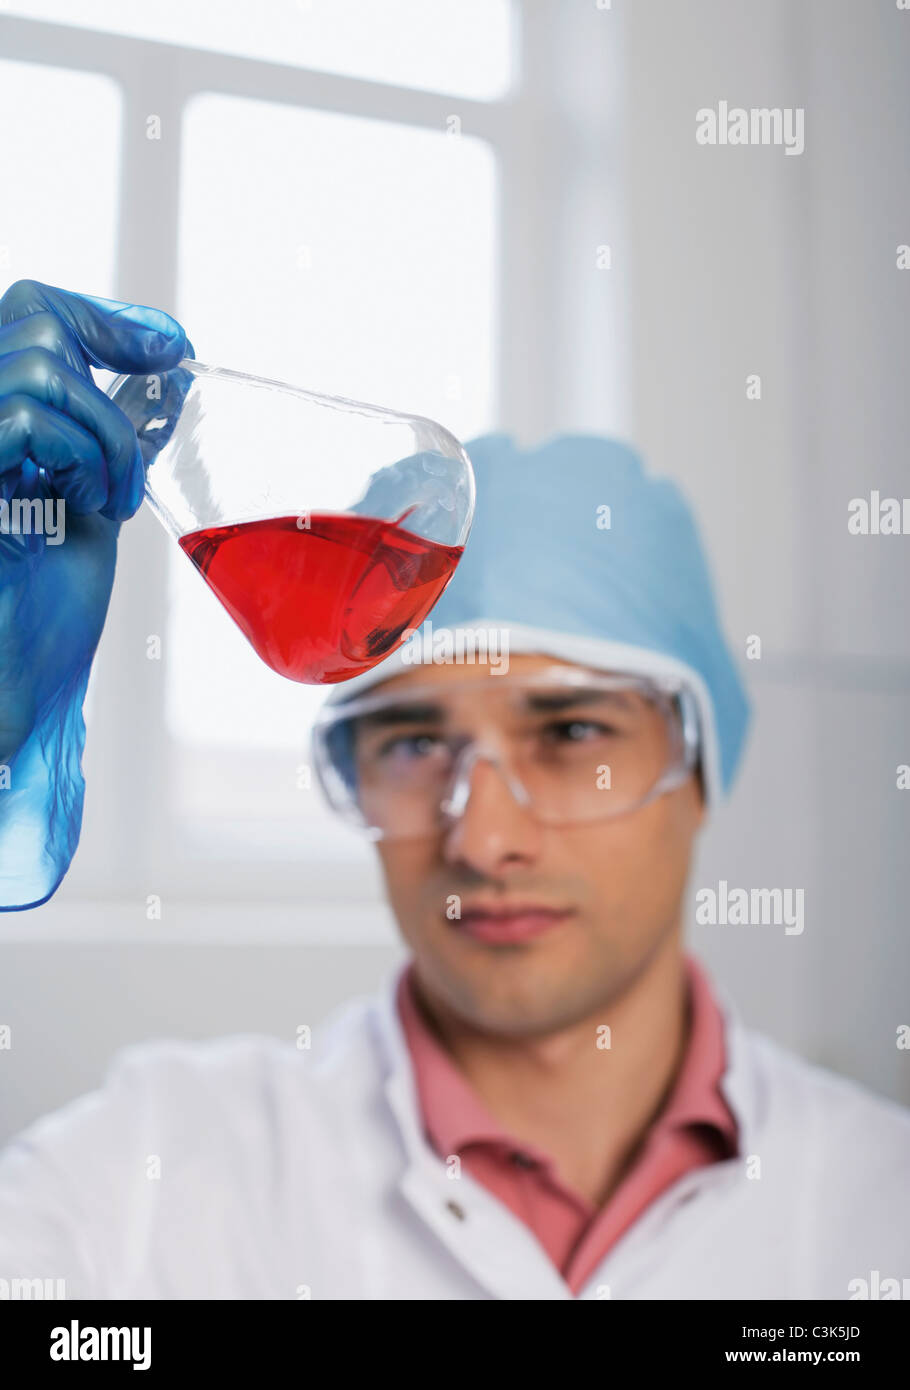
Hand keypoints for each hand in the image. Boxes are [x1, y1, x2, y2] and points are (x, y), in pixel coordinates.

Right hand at [0, 279, 191, 906]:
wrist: (8, 693)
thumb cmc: (37, 616)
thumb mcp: (89, 507)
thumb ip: (108, 444)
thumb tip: (161, 379)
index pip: (30, 315)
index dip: (103, 316)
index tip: (169, 347)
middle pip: (30, 314)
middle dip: (111, 354)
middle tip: (150, 416)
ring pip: (39, 364)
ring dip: (105, 431)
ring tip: (112, 494)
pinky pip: (24, 419)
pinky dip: (80, 456)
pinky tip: (87, 506)